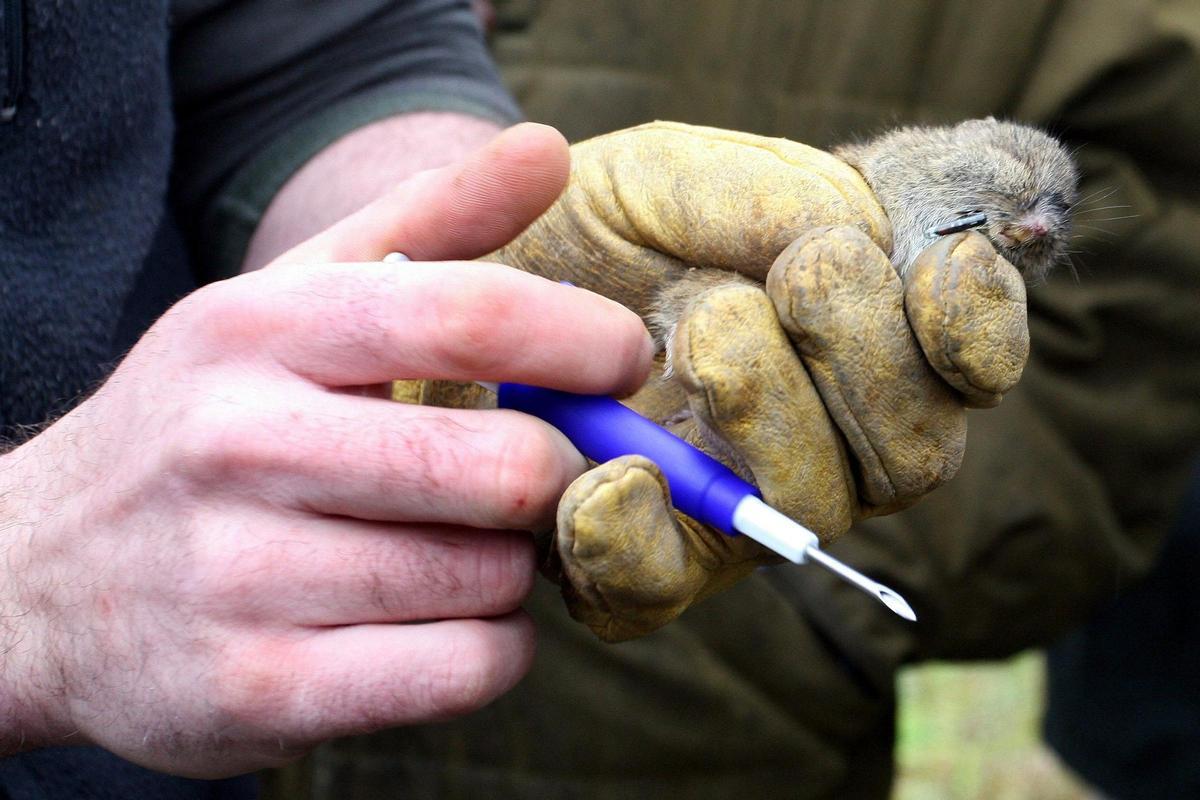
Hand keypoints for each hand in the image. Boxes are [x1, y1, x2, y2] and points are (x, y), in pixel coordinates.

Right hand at [0, 123, 652, 774]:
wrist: (36, 581)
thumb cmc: (204, 426)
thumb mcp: (286, 304)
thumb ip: (426, 224)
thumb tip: (545, 150)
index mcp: (259, 331)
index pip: (466, 313)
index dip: (578, 341)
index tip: (620, 362)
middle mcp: (239, 446)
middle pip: (501, 467)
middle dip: (551, 477)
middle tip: (533, 475)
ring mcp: (241, 580)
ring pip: (487, 579)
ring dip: (511, 567)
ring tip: (460, 546)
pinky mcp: (259, 692)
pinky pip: (461, 672)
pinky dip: (492, 649)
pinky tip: (449, 621)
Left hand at [488, 122, 1027, 639]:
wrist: (459, 273)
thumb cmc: (591, 223)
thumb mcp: (684, 173)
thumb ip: (791, 199)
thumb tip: (896, 242)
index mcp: (854, 343)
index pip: (967, 363)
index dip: (979, 323)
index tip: (940, 264)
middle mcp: (816, 439)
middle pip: (912, 454)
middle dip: (857, 352)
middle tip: (771, 281)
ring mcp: (729, 509)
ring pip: (808, 509)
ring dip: (765, 410)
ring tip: (691, 334)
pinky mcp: (630, 560)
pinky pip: (658, 584)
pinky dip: (637, 533)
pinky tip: (608, 474)